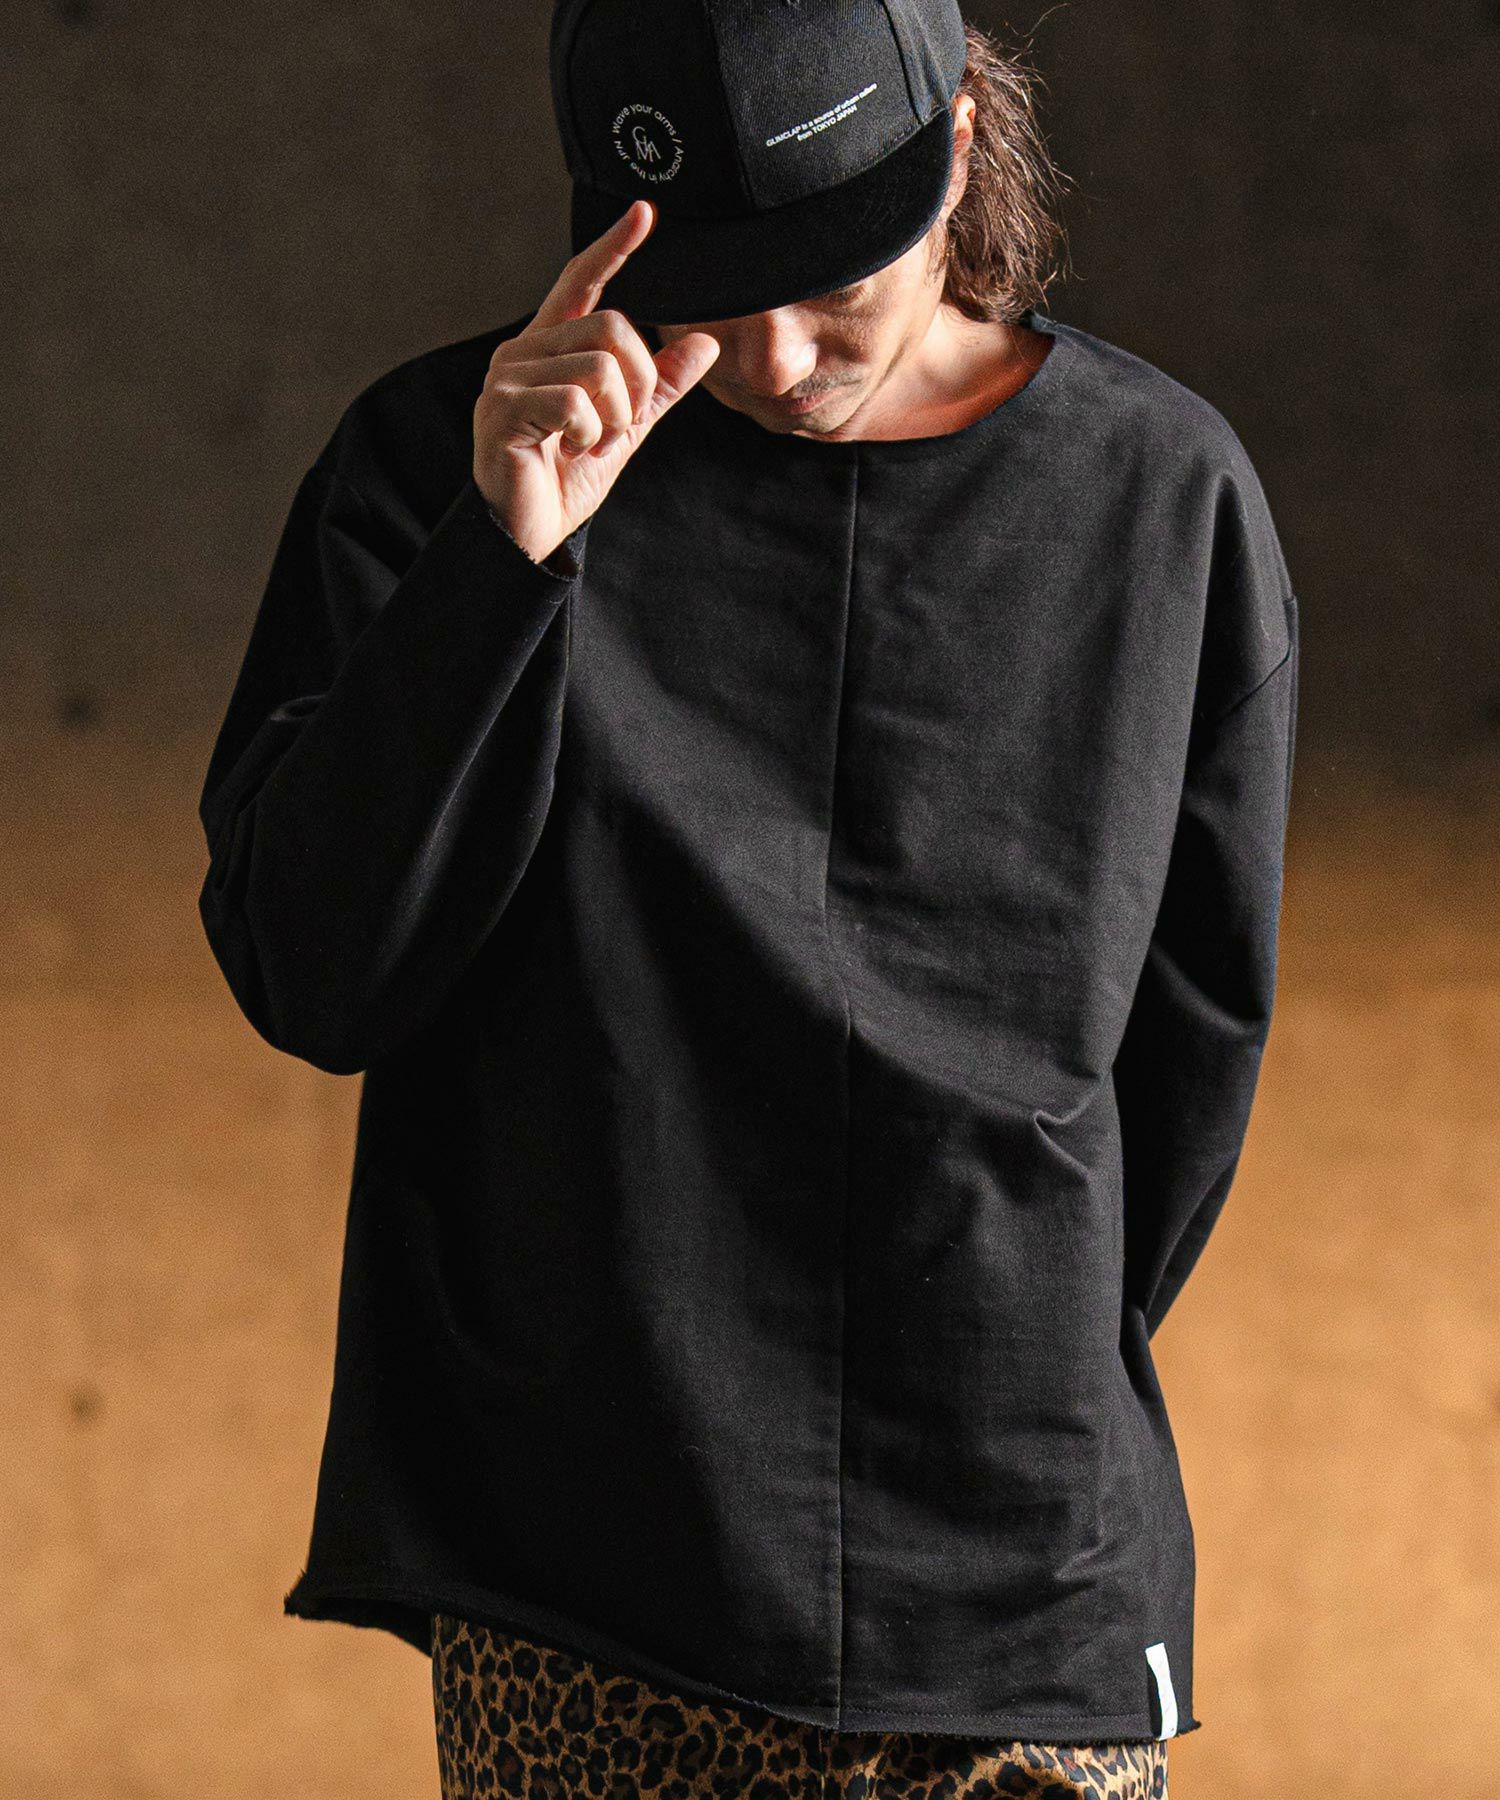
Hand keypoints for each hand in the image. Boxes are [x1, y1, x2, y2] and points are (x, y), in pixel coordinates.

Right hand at [473, 200, 720, 565]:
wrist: (526, 532)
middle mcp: (522, 352)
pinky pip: (575, 402)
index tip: (645, 213)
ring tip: (596, 442)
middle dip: (640, 380)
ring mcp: (507, 378)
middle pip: (611, 327)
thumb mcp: (626, 428)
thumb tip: (705, 343)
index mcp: (549, 347)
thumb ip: (660, 386)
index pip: (582, 282)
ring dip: (617, 414)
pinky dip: (592, 434)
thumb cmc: (565, 479)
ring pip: (598, 365)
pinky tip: (573, 451)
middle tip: (627, 423)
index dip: (613, 248)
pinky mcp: (502, 410)